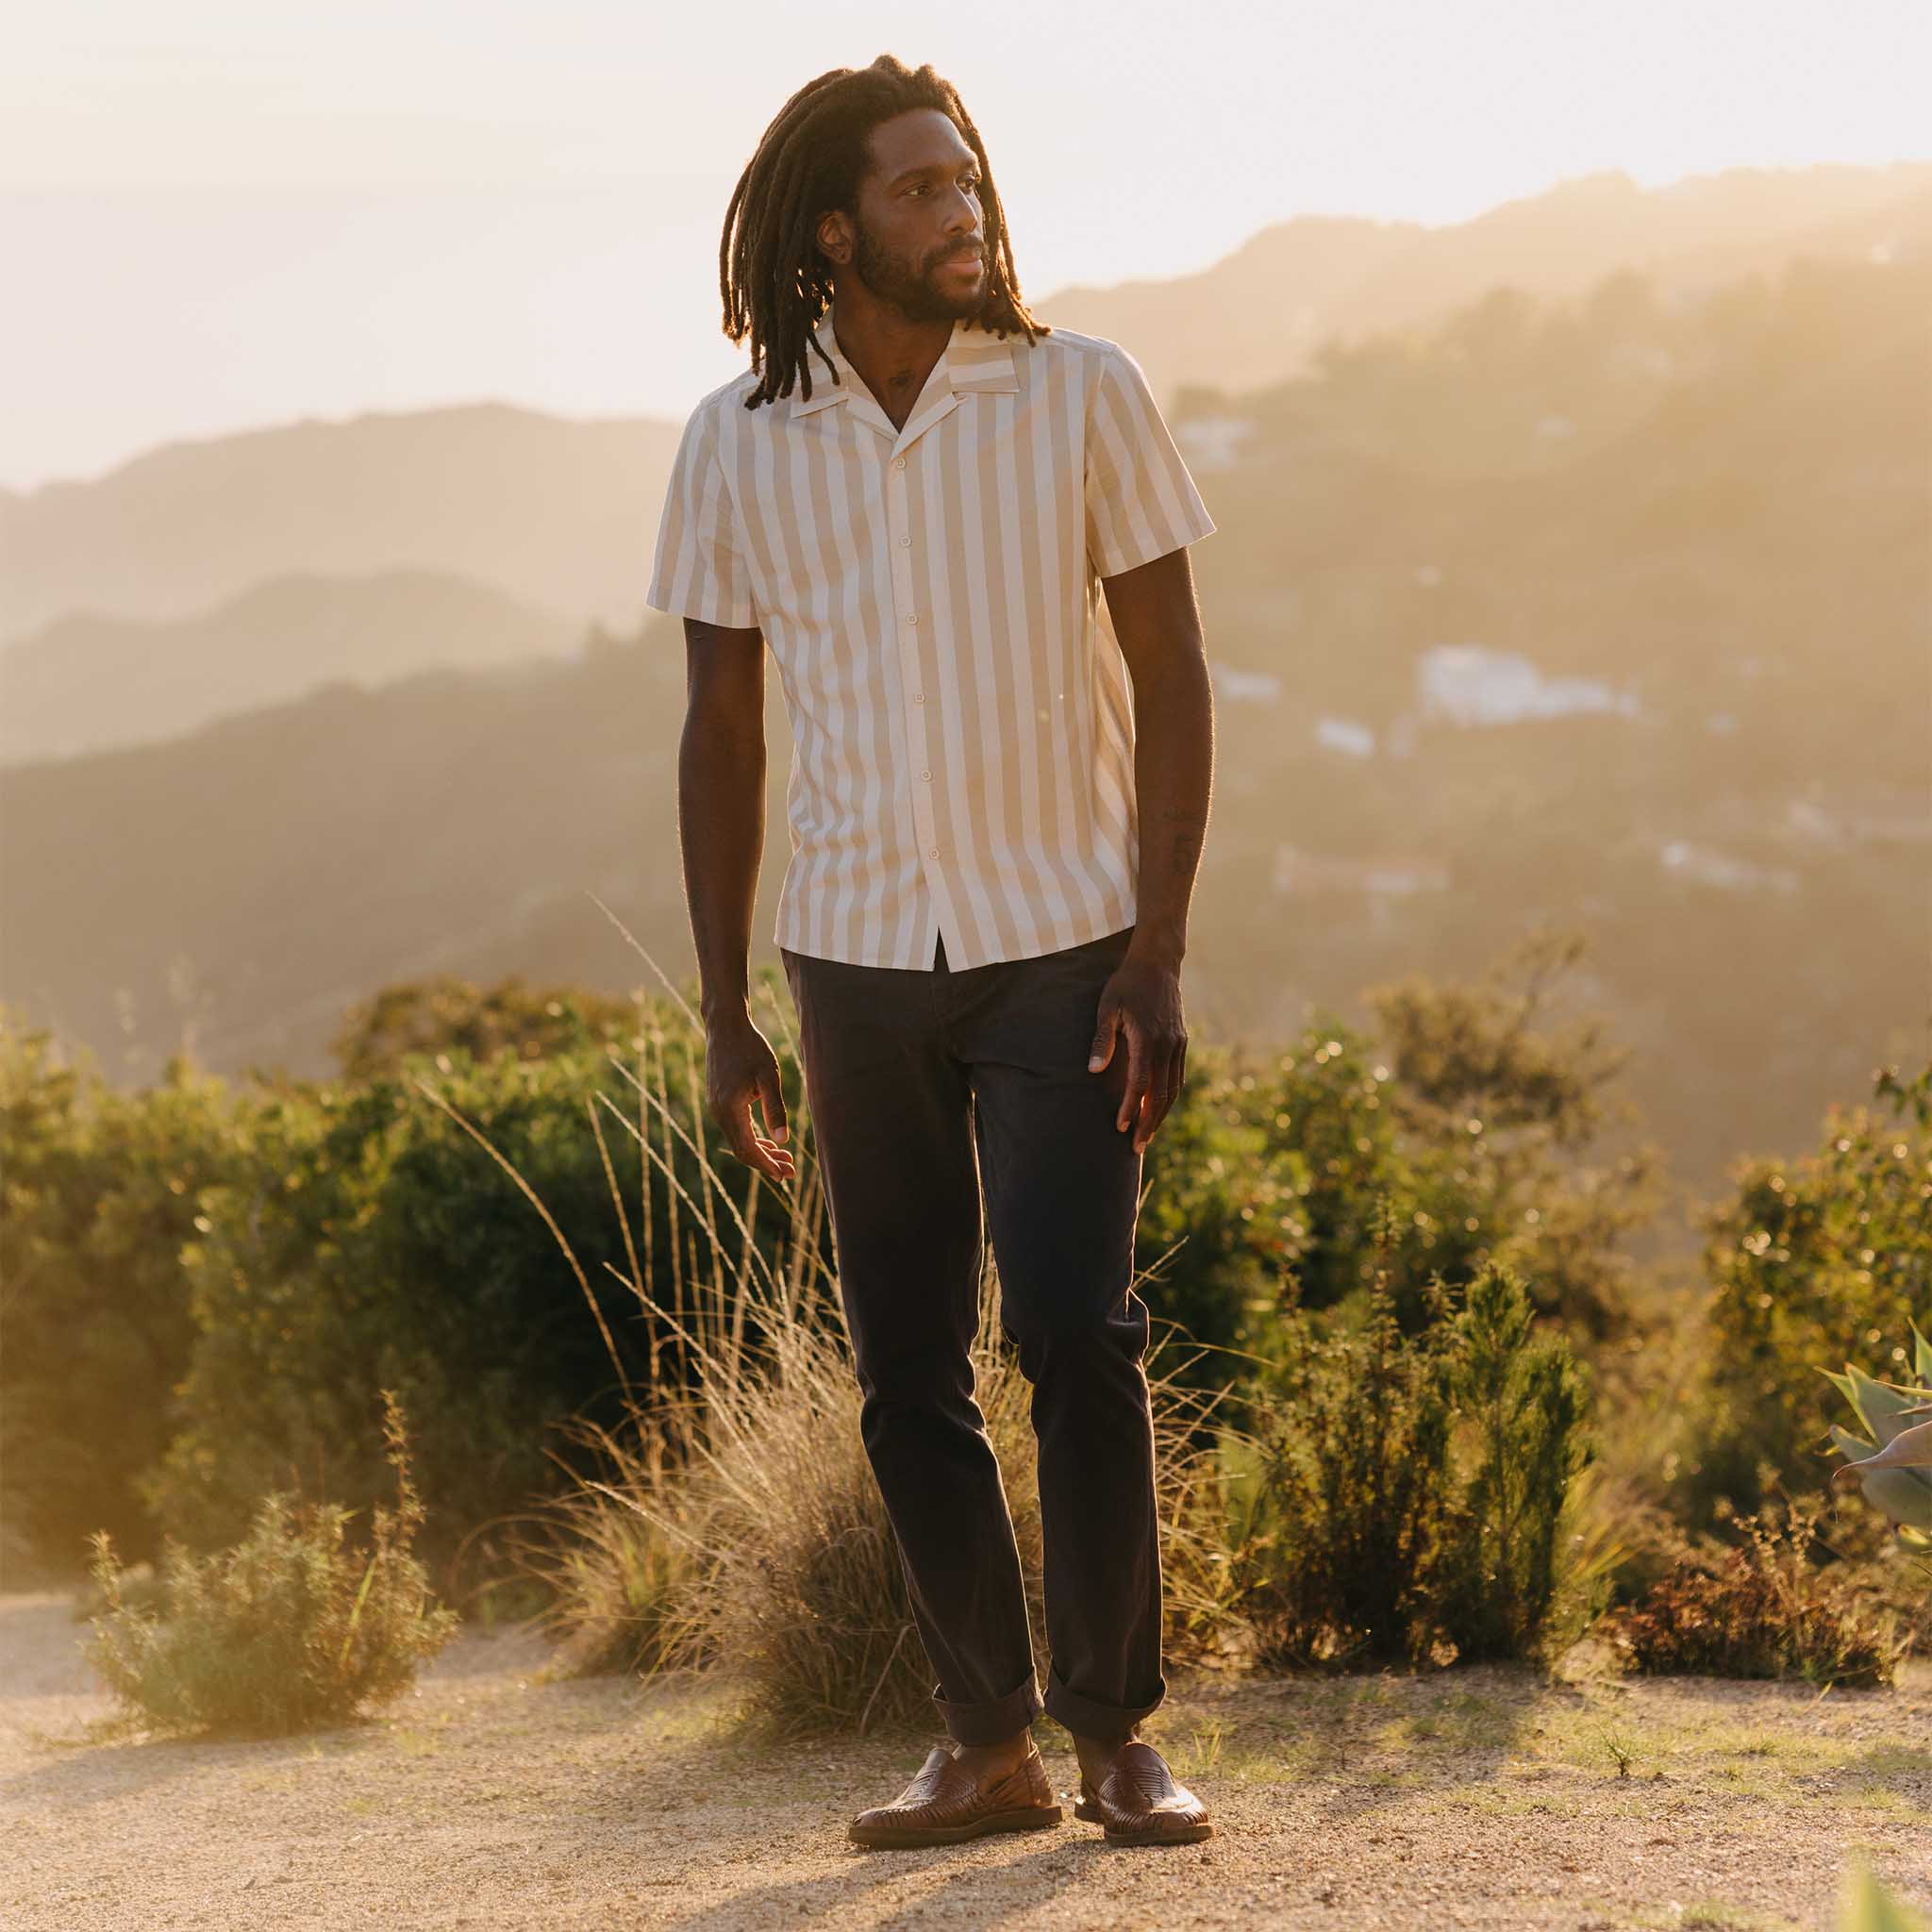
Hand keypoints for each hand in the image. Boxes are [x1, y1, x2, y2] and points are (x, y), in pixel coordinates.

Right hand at [703, 1015, 795, 1183]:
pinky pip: (735, 1128)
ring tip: (785, 1158)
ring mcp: (716, 1107)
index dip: (766, 1165)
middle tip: (790, 1172)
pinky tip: (768, 1140)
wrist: (725, 1027)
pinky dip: (752, 1137)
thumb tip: (782, 1141)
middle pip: (742, 1149)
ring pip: (738, 1139)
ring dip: (761, 1151)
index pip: (748, 1149)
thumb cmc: (751, 1048)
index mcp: (730, 1109)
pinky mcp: (718, 1101)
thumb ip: (775, 1109)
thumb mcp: (768, 1076)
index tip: (784, 1176)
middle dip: (766, 1163)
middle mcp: (719, 1112)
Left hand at [1086, 951, 1187, 1153]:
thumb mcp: (1107, 1008)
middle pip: (1161, 1095)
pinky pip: (1177, 1077)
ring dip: (1160, 1115)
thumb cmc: (1126, 985)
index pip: (1140, 1083)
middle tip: (1136, 1147)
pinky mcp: (1181, 1042)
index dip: (1131, 1107)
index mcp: (1148, 1038)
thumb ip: (1102, 1040)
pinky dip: (1169, 1097)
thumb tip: (1094, 1071)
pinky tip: (1158, 1109)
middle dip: (1149, 1123)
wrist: (1158, 964)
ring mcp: (1178, 1044)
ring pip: (1173, 1089)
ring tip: (1147, 1135)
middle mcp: (1167, 1045)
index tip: (1120, 1127)